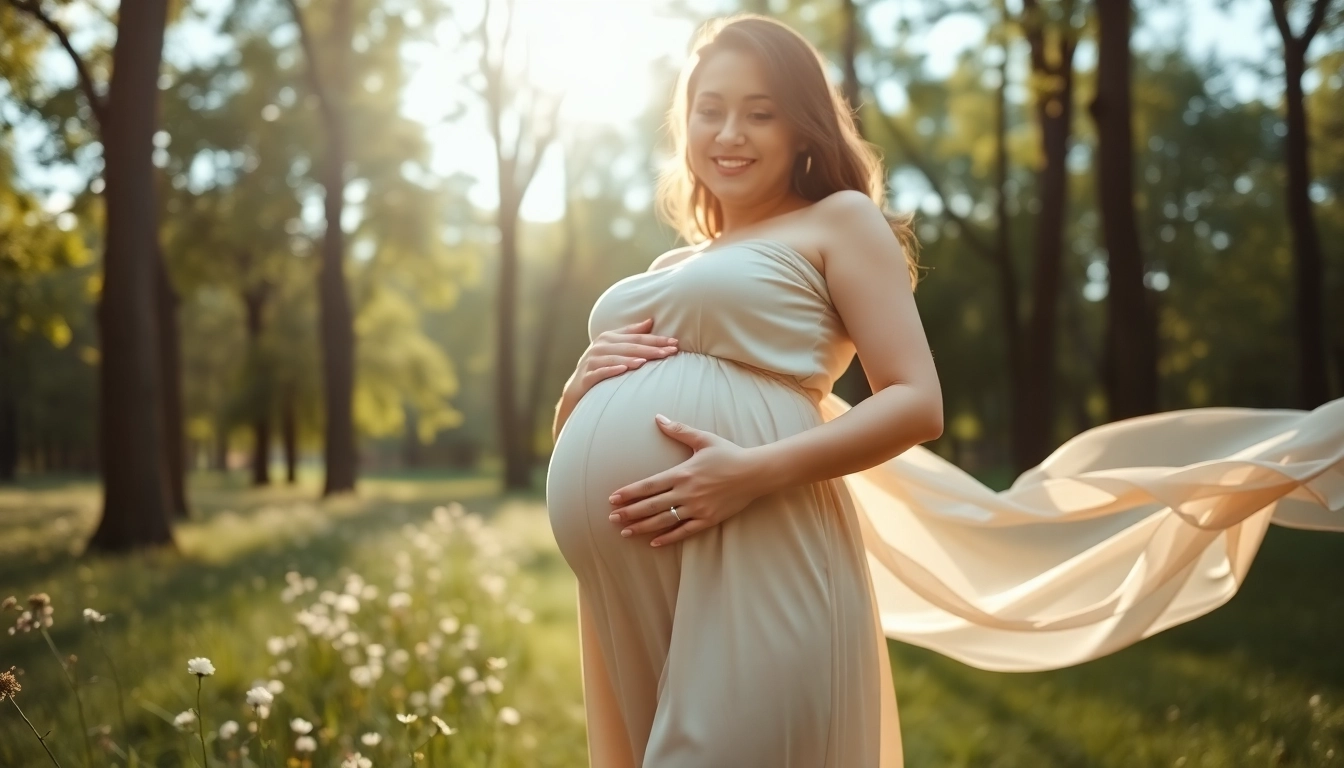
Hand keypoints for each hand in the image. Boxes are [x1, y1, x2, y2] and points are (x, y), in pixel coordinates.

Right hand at [564, 318, 678, 401]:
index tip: (674, 342)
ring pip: (615, 358)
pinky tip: (623, 369)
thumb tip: (650, 321)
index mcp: (608, 338)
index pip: (637, 337)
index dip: (656, 338)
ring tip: (647, 360)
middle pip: (629, 346)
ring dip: (631, 358)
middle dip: (650, 348)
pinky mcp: (586, 376)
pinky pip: (599, 372)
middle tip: (669, 352)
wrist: (575, 389)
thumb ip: (630, 335)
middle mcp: (600, 346)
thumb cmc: (599, 366)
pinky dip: (611, 370)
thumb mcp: (614, 348)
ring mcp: (591, 361)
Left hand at [607, 414, 772, 546]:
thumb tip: (658, 417)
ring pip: (664, 520)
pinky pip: (684, 531)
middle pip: (652, 505)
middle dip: (630, 512)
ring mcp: (697, 508)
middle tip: (611, 518)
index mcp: (682, 473)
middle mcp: (687, 492)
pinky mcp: (708, 519)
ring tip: (625, 531)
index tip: (612, 498)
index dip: (629, 493)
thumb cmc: (729, 454)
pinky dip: (668, 537)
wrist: (755, 472)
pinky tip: (654, 542)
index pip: (649, 485)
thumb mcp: (703, 439)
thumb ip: (679, 430)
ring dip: (643, 527)